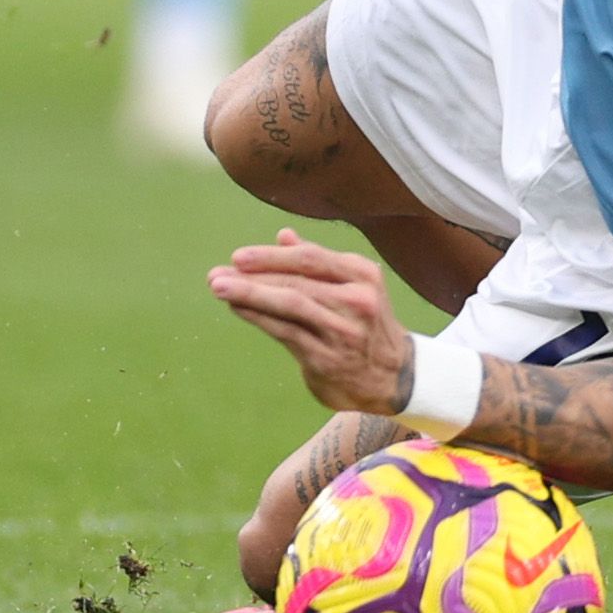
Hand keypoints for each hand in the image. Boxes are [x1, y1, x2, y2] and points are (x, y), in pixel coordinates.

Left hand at [209, 231, 420, 418]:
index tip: (238, 257)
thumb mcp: (354, 286)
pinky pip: (286, 333)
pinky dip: (259, 318)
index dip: (272, 256)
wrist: (395, 376)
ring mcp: (343, 331)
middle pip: (296, 282)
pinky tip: (238, 309)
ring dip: (250, 295)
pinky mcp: (327, 358)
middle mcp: (356, 300)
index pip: (311, 258)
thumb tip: (283, 236)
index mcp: (362, 275)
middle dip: (253, 276)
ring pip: (290, 306)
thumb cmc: (366, 325)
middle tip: (217, 274)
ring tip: (219, 288)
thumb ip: (319, 263)